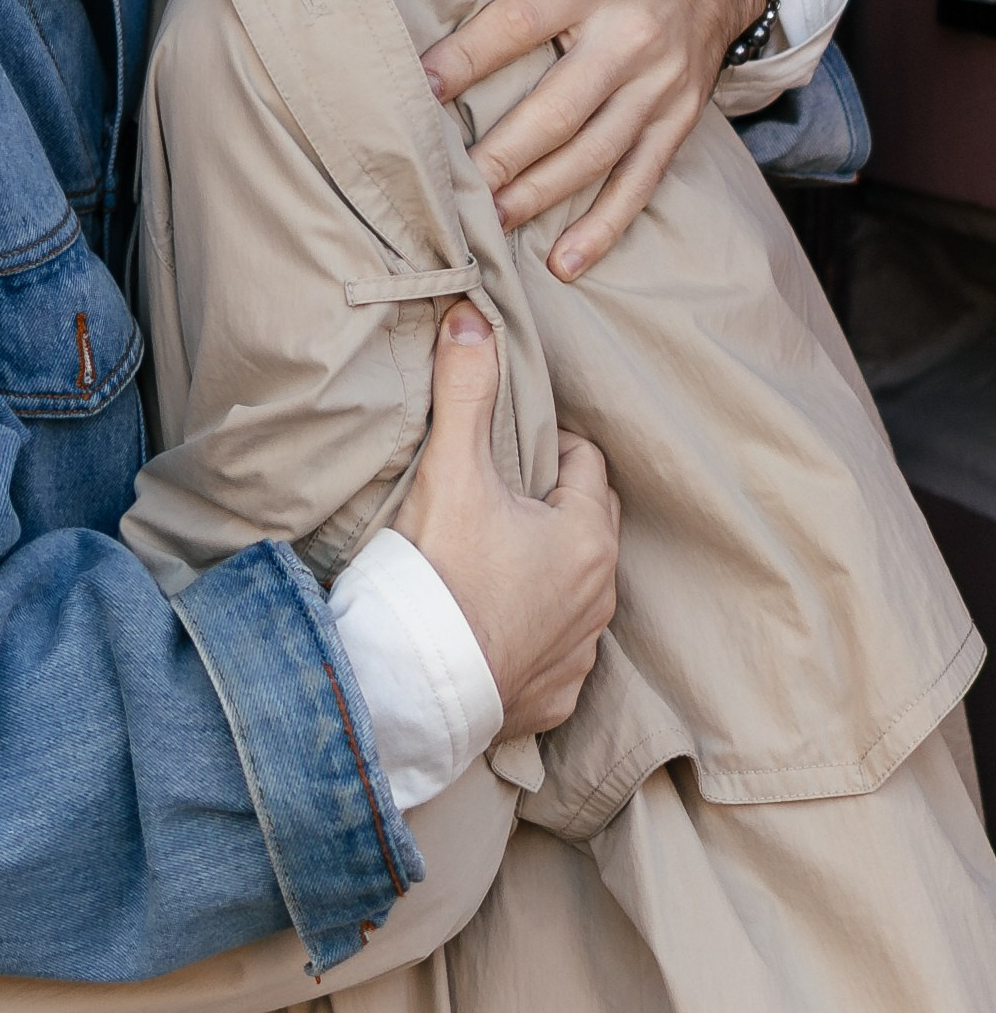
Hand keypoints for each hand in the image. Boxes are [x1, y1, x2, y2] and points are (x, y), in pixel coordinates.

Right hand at [395, 303, 618, 736]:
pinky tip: (489, 624)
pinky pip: (553, 651)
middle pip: (586, 524)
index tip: (501, 449)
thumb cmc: (441, 574)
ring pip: (573, 589)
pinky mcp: (552, 697)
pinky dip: (529, 633)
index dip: (546, 445)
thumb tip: (472, 316)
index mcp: (587, 535)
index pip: (586, 462)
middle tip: (494, 495)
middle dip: (550, 504)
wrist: (413, 687)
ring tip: (487, 559)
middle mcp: (600, 596)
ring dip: (543, 570)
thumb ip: (465, 390)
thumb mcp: (451, 470)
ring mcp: (579, 652)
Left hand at [415, 0, 760, 275]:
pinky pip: (642, 180)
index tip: (418, 90)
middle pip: (560, 106)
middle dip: (502, 152)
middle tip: (447, 185)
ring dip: (539, 195)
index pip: (522, 22)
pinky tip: (563, 261)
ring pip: (596, 152)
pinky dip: (605, 226)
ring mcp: (660, 84)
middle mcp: (633, 33)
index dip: (469, 57)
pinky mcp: (678, 119)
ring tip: (485, 226)